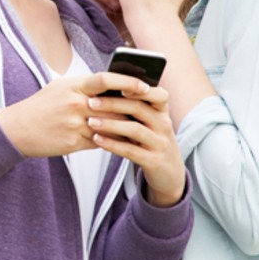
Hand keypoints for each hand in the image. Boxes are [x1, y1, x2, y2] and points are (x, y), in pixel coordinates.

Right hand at [0, 72, 151, 157]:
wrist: (17, 129)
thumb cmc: (40, 106)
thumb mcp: (60, 87)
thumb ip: (85, 86)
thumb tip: (110, 85)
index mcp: (73, 86)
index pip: (105, 79)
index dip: (128, 81)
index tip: (144, 86)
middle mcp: (75, 104)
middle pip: (114, 106)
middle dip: (134, 109)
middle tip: (153, 110)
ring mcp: (75, 124)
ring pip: (110, 126)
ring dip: (126, 128)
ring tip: (142, 127)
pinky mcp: (73, 142)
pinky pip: (100, 142)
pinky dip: (112, 142)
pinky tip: (123, 142)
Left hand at [86, 85, 185, 206]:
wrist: (168, 172)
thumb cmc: (151, 140)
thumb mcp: (150, 122)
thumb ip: (135, 107)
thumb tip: (106, 89)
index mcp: (162, 111)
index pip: (159, 94)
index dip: (140, 89)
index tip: (118, 87)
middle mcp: (164, 125)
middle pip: (139, 108)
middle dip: (113, 104)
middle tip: (90, 102)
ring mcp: (160, 143)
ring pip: (134, 129)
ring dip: (110, 124)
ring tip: (90, 121)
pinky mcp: (153, 161)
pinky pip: (131, 151)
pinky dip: (112, 144)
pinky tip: (96, 139)